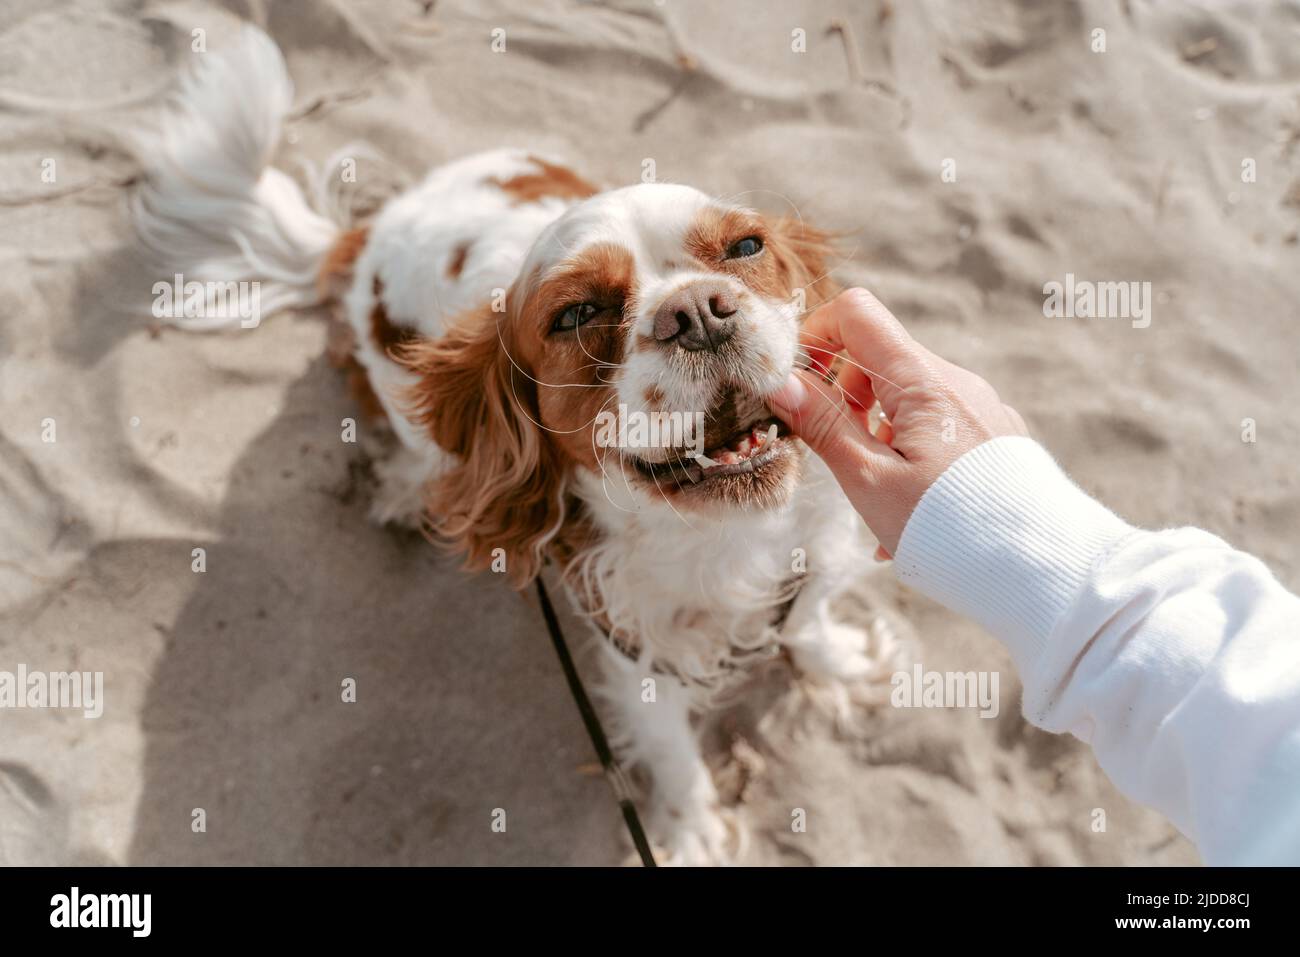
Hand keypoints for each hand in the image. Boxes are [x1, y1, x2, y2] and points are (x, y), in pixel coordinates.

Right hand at [767, 288, 1027, 555]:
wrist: (1041, 572)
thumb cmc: (950, 529)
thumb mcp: (869, 480)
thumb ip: (825, 425)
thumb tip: (782, 381)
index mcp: (923, 381)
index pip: (857, 312)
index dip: (816, 335)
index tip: (799, 382)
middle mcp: (956, 382)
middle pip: (879, 356)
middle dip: (843, 395)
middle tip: (835, 450)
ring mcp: (980, 407)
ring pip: (907, 396)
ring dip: (874, 429)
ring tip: (873, 493)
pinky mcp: (994, 436)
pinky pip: (936, 426)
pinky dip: (908, 452)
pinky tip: (908, 508)